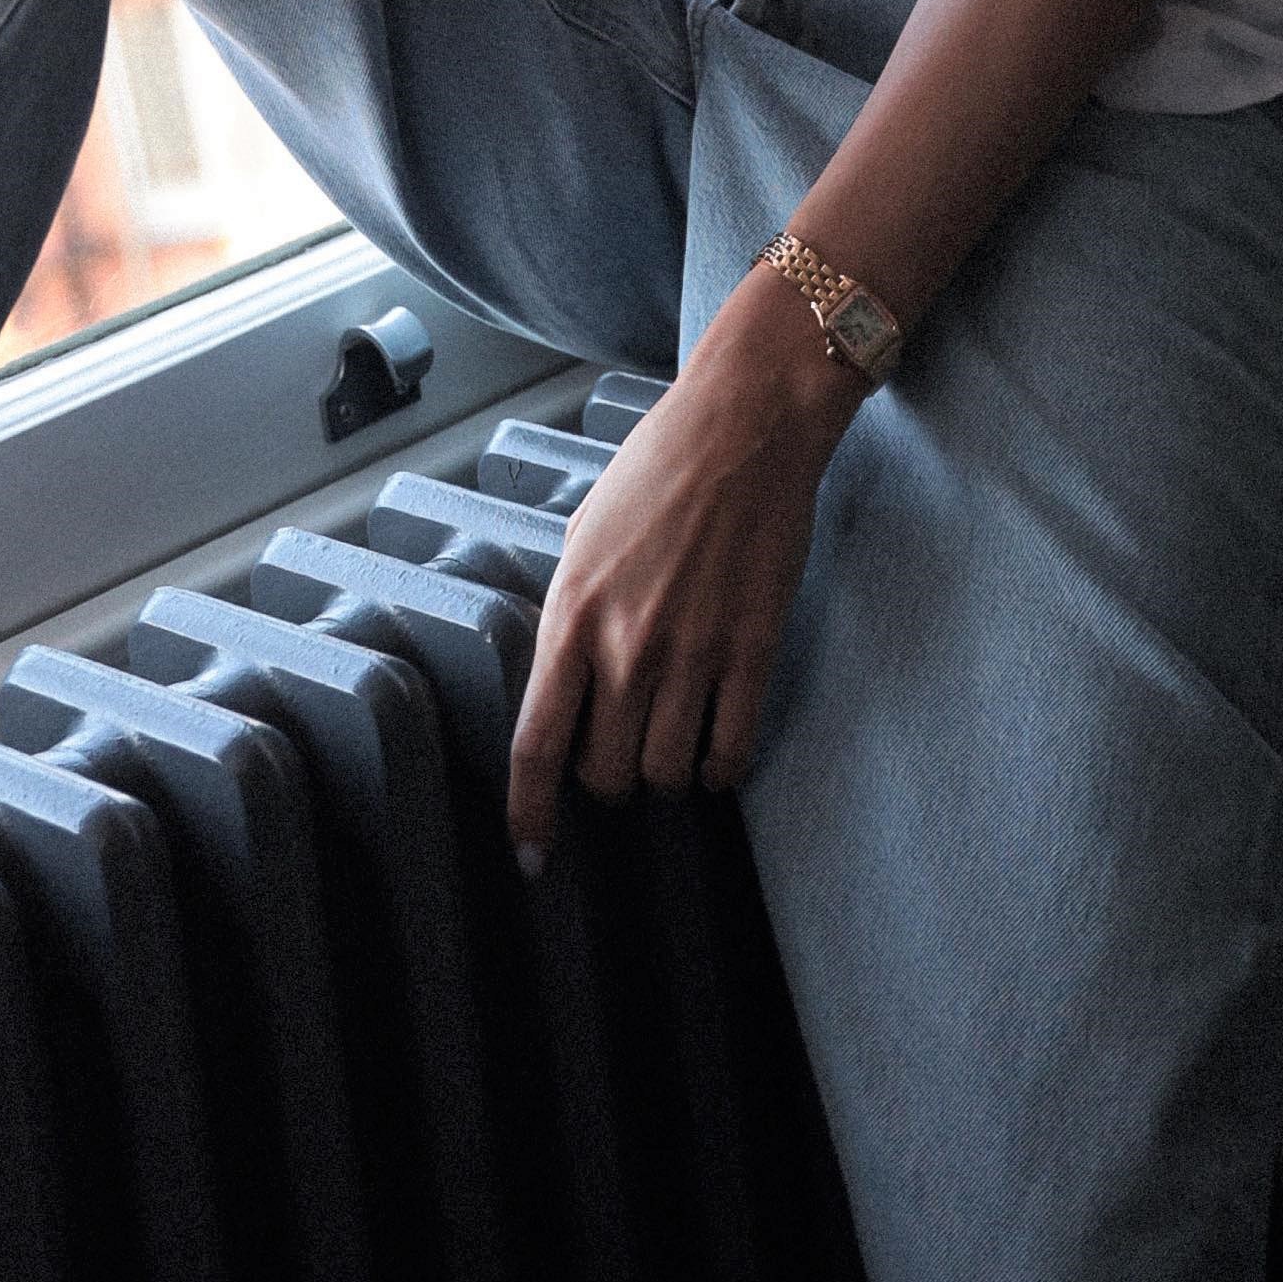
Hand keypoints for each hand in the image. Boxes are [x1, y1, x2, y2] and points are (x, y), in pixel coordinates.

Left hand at [506, 265, 861, 865]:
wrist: (743, 427)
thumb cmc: (657, 467)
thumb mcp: (585, 533)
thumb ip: (571, 610)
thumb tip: (563, 677)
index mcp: (572, 612)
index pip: (537, 744)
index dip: (530, 812)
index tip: (533, 853)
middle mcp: (627, 645)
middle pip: (605, 775)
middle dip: (608, 781)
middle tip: (620, 753)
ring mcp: (693, 652)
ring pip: (667, 774)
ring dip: (665, 775)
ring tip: (670, 743)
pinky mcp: (753, 650)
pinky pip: (731, 750)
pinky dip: (719, 766)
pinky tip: (716, 749)